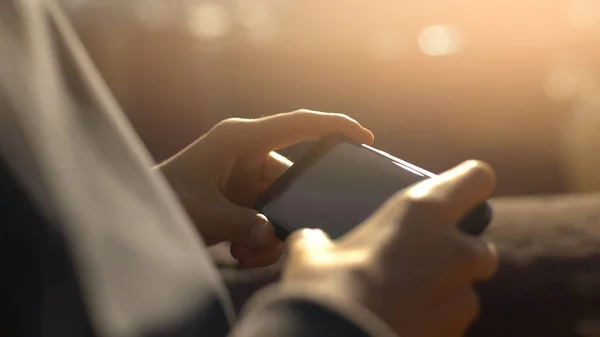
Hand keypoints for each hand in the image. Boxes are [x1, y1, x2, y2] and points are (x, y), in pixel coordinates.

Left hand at [159, 110, 373, 267]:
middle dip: (289, 215)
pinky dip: (262, 240)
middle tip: (271, 243)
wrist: (141, 214)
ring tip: (245, 254)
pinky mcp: (245, 197)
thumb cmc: (163, 199)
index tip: (365, 137)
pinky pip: (271, 217)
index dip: (334, 126)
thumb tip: (270, 236)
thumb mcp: (199, 212)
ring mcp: (248, 177)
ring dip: (270, 235)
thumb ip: (237, 224)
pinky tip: (241, 254)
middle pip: (294, 181)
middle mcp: (248, 153)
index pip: (297, 124)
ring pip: (283, 205)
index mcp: (239, 138)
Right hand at [282, 160, 498, 336]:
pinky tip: (404, 323)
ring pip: (467, 290)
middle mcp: (453, 250)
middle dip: (458, 256)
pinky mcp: (458, 331)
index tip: (462, 194)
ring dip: (445, 294)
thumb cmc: (327, 291)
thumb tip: (309, 240)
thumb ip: (320, 240)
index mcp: (420, 212)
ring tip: (404, 301)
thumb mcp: (313, 254)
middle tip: (422, 264)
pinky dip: (435, 322)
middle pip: (480, 246)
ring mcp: (461, 295)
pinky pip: (453, 323)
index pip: (476, 178)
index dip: (470, 184)